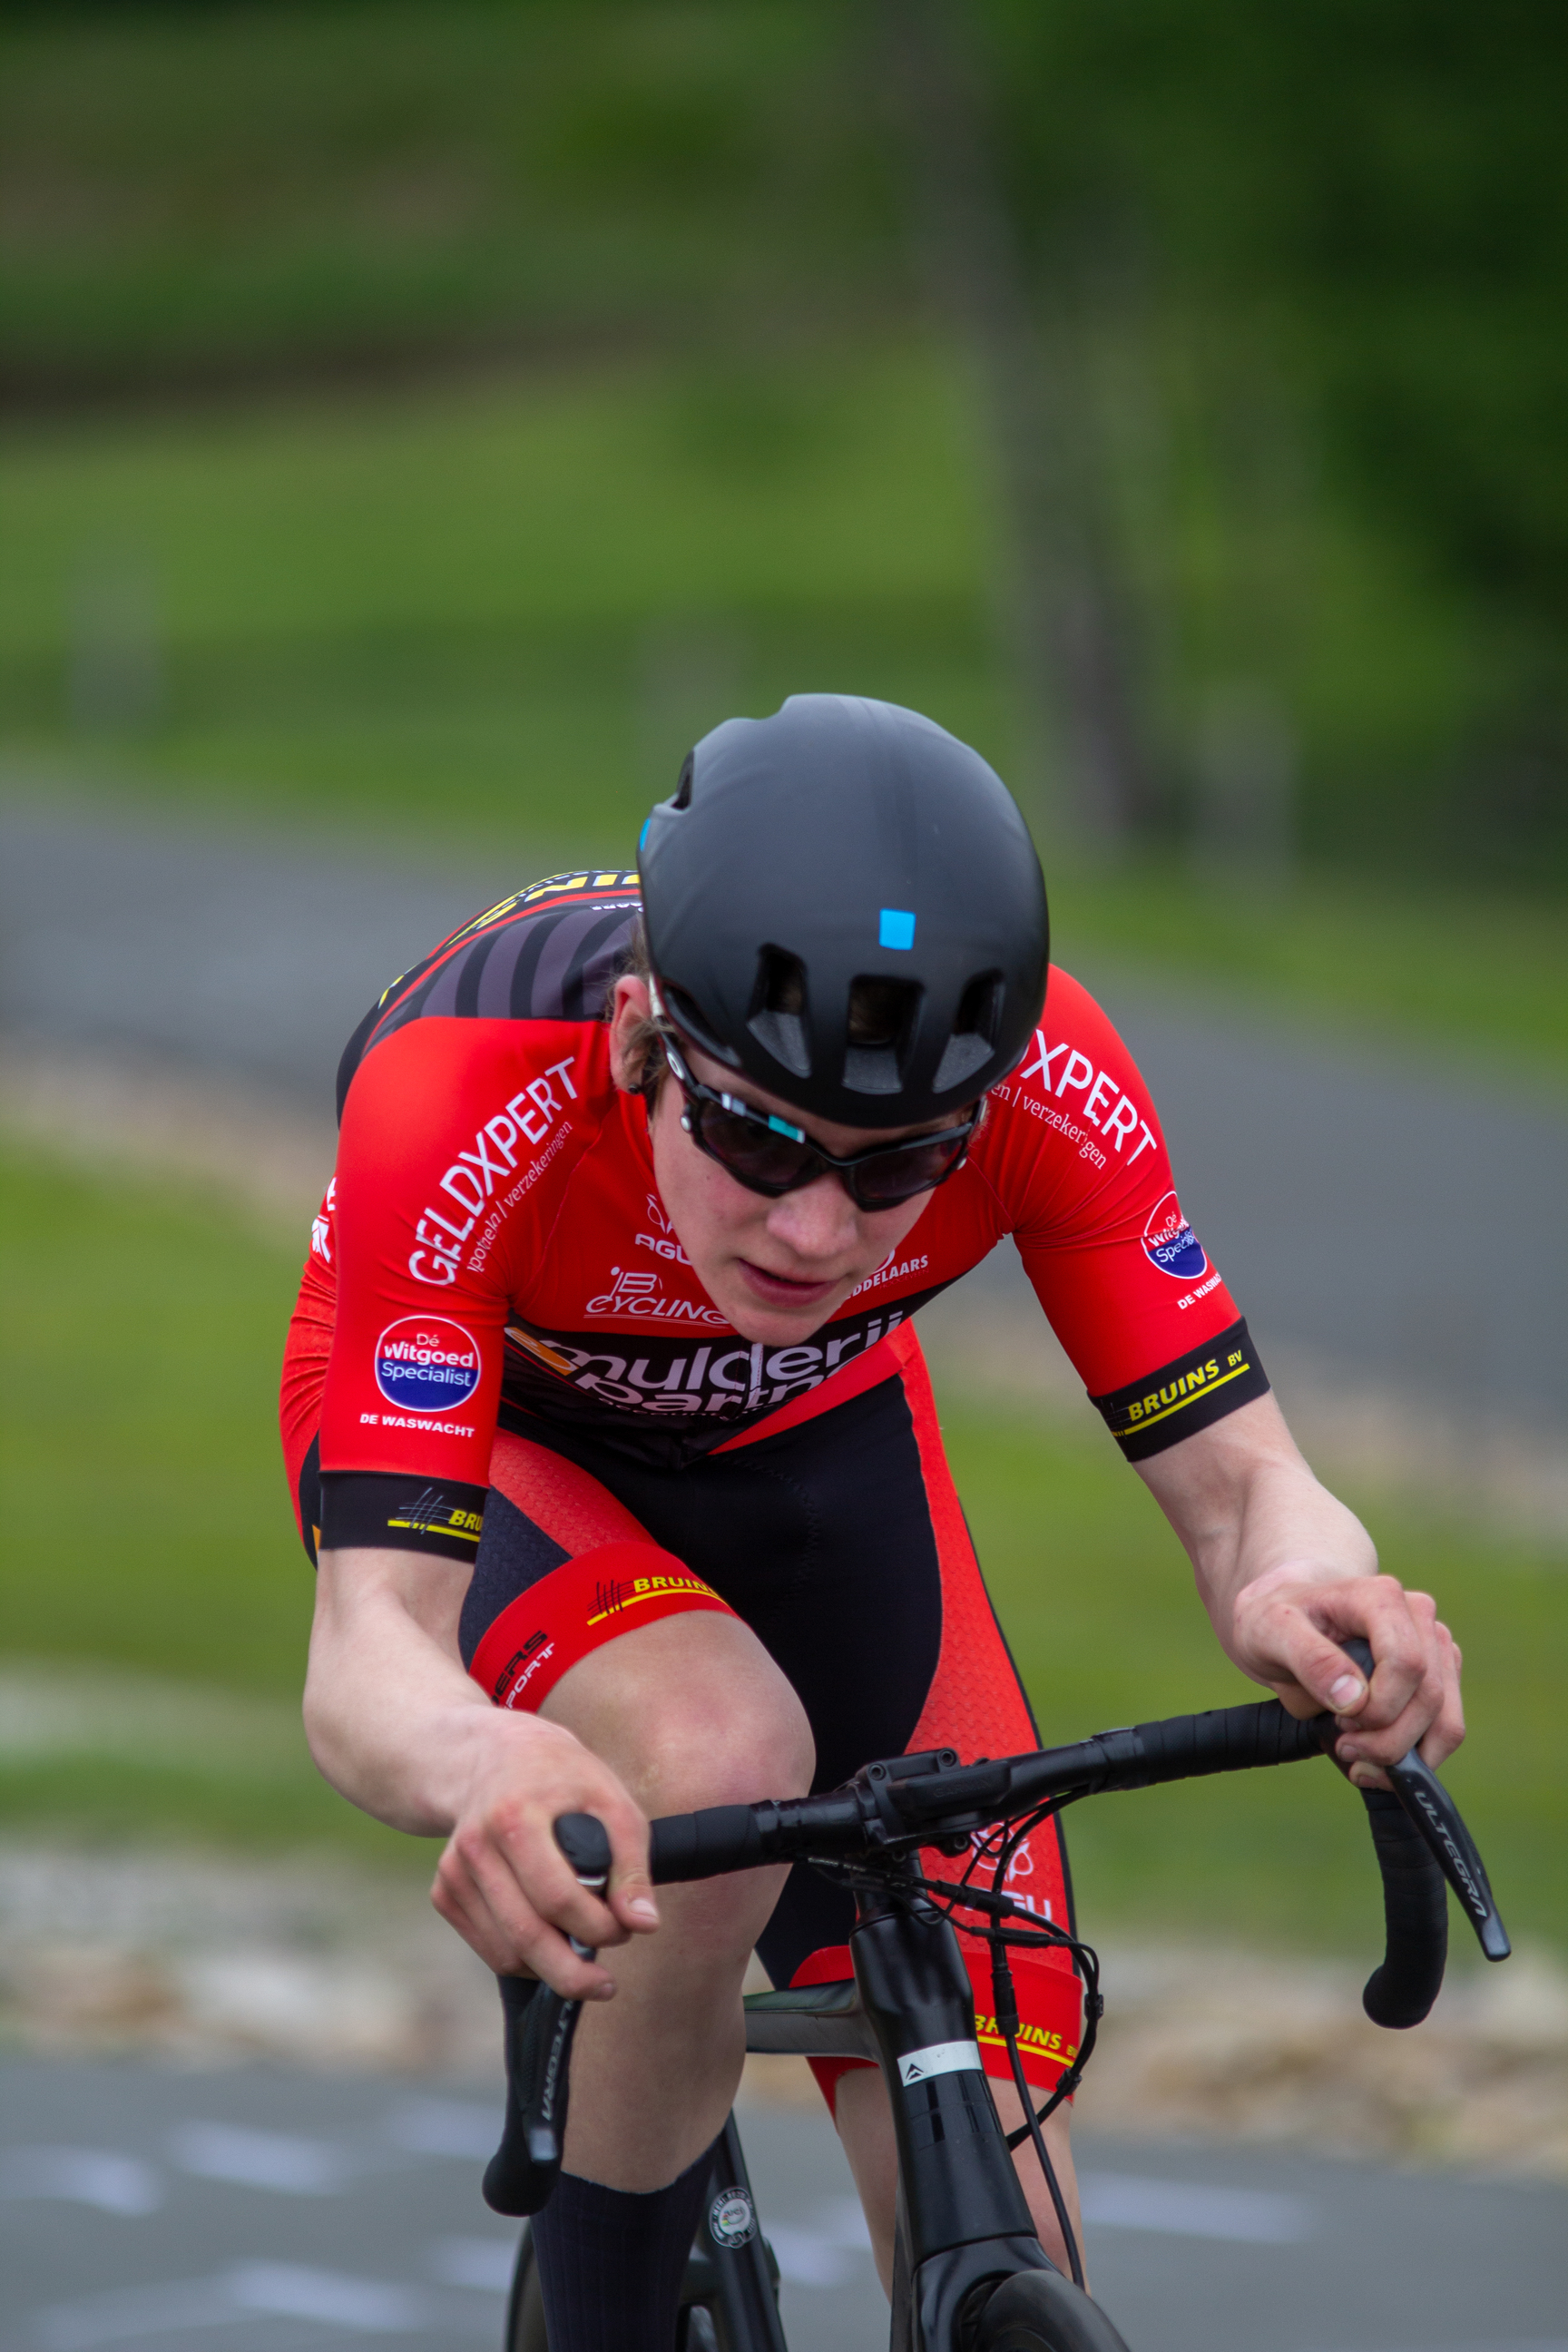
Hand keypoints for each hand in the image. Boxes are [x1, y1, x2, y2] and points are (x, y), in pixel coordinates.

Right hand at [430, 1710, 660, 1996]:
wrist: (493, 1755)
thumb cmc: (562, 1777)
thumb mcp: (610, 1800)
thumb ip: (631, 1865)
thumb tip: (644, 1924)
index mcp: (515, 1816)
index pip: (557, 1898)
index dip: (598, 1928)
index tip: (625, 1931)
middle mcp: (476, 1846)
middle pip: (526, 1935)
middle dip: (572, 1974)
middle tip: (604, 1984)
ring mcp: (454, 1871)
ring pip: (506, 1952)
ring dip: (550, 1966)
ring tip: (581, 1948)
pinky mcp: (445, 1891)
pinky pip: (489, 1948)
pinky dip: (523, 1955)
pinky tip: (548, 1935)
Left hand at [1229, 1564, 1464, 1787]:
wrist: (1286, 1620)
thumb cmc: (1276, 1621)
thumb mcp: (1270, 1631)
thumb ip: (1311, 1660)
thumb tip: (1354, 1701)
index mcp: (1381, 1597)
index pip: (1406, 1663)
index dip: (1380, 1707)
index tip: (1340, 1723)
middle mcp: (1419, 1617)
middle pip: (1429, 1698)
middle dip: (1387, 1741)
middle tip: (1344, 1749)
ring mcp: (1434, 1646)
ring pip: (1446, 1721)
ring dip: (1406, 1758)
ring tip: (1359, 1764)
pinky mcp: (1439, 1675)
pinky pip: (1446, 1729)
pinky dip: (1417, 1759)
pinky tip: (1375, 1763)